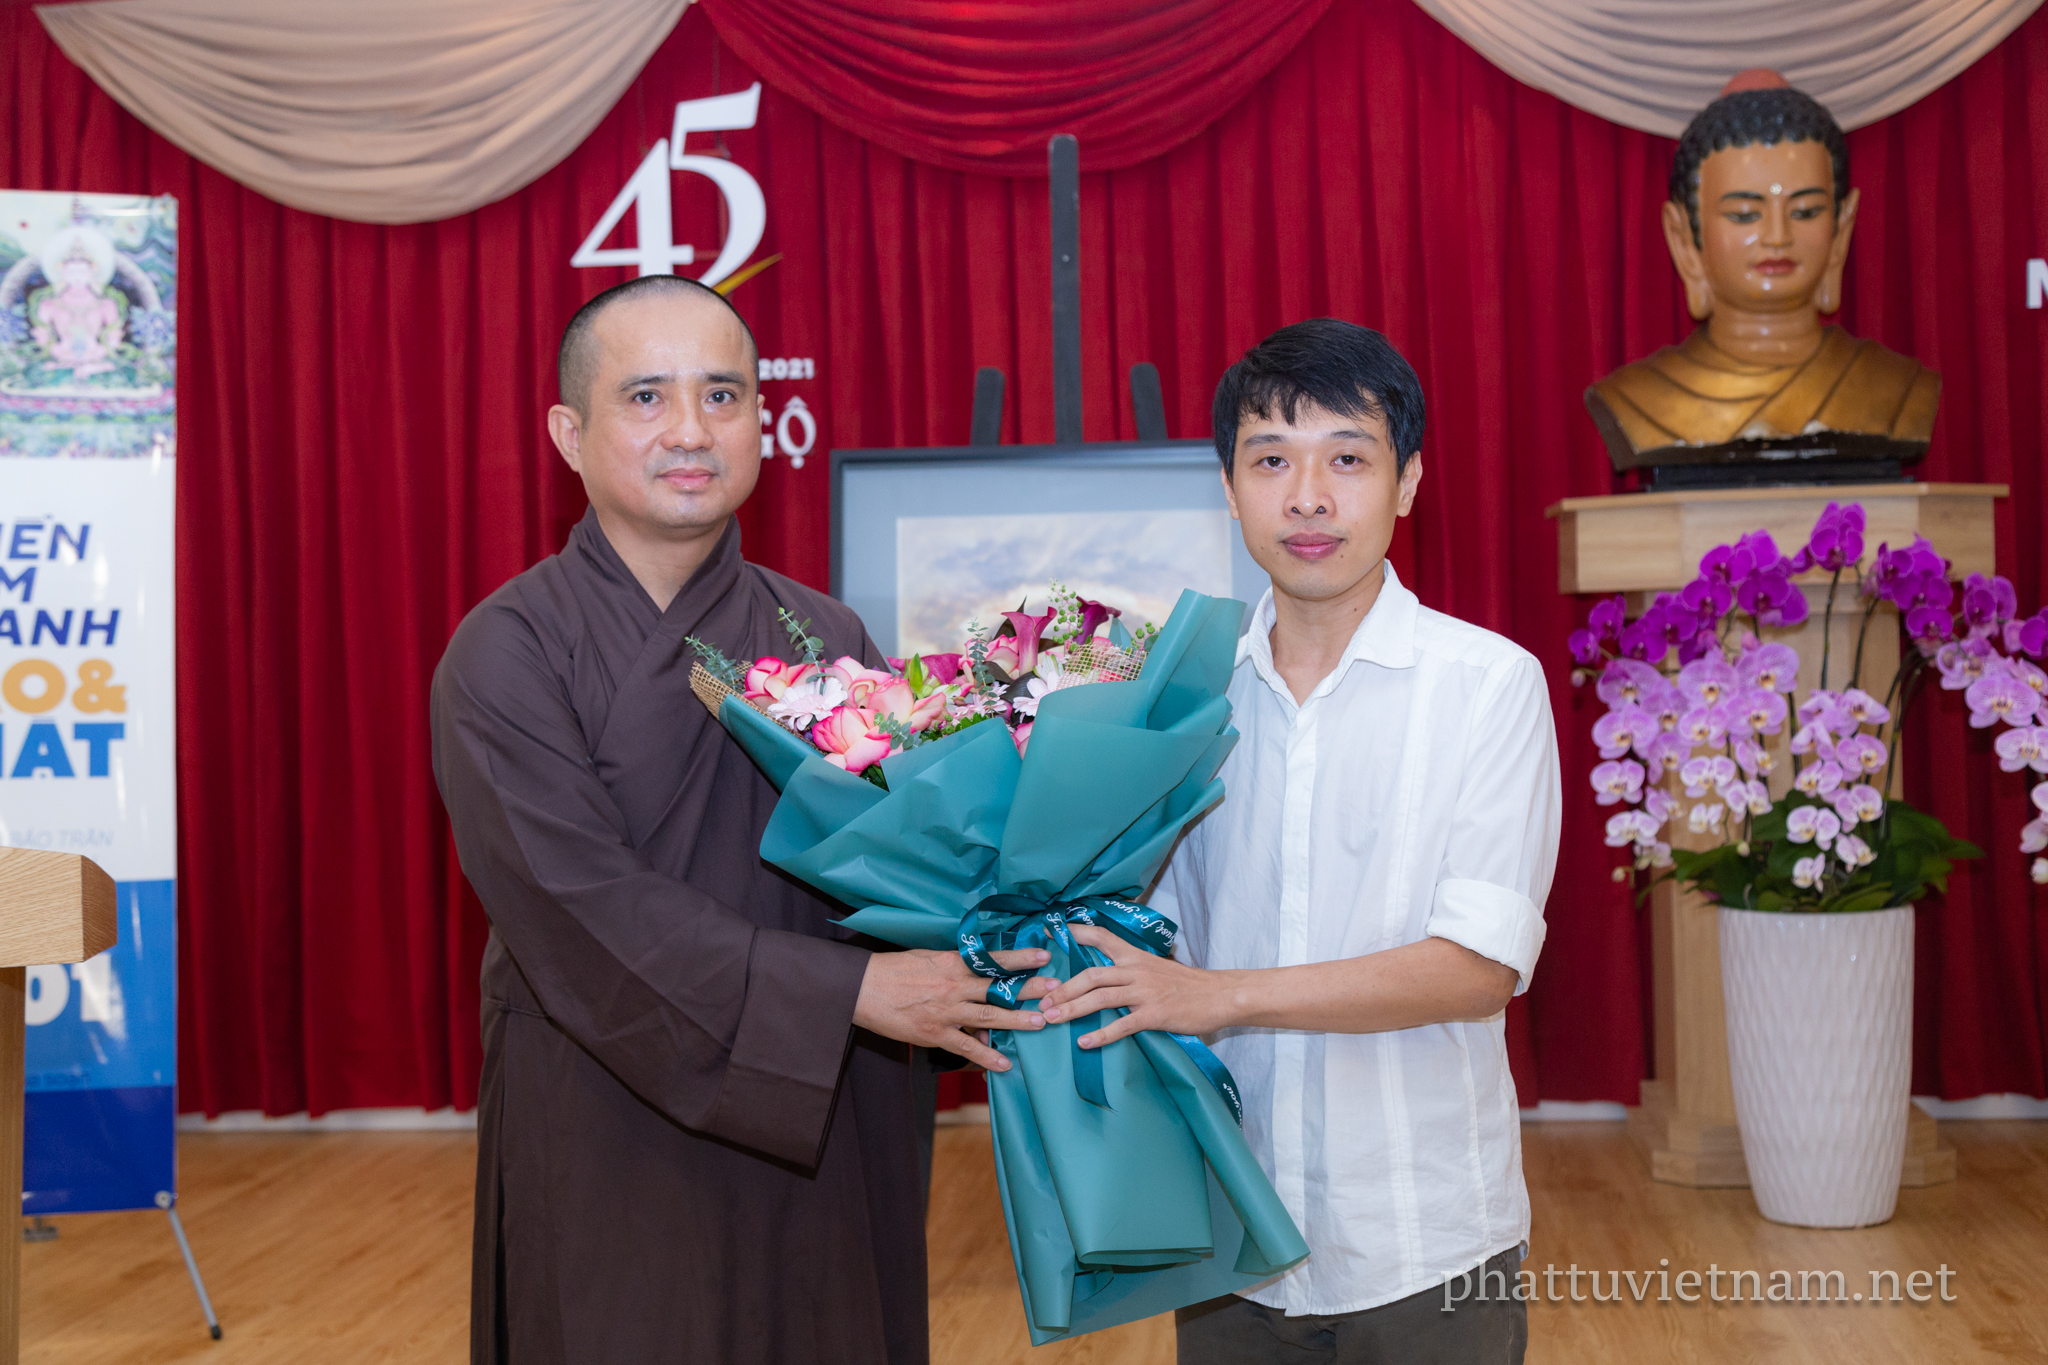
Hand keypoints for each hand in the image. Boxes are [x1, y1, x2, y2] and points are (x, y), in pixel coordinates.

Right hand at [853, 947, 1055, 1071]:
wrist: (862, 987)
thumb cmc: (894, 969)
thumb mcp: (927, 958)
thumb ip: (955, 967)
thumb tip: (979, 976)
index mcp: (952, 963)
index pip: (993, 961)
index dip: (1019, 959)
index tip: (1044, 957)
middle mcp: (954, 986)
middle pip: (998, 989)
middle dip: (1029, 991)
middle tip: (1056, 992)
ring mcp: (946, 1012)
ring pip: (989, 1017)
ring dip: (1016, 1021)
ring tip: (1041, 1023)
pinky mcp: (934, 1033)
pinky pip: (965, 1048)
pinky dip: (986, 1057)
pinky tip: (1004, 1064)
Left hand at [1038, 925, 1238, 1048]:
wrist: (1219, 995)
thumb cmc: (1187, 984)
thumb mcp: (1156, 967)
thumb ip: (1130, 969)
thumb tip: (1103, 976)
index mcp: (1135, 956)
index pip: (1101, 937)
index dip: (1074, 933)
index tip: (1049, 931)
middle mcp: (1136, 970)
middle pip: (1091, 974)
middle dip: (1063, 989)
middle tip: (1041, 1002)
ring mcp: (1145, 993)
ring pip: (1101, 998)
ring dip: (1072, 1009)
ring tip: (1052, 1020)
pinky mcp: (1154, 1015)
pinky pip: (1122, 1025)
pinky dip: (1101, 1034)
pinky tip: (1084, 1043)